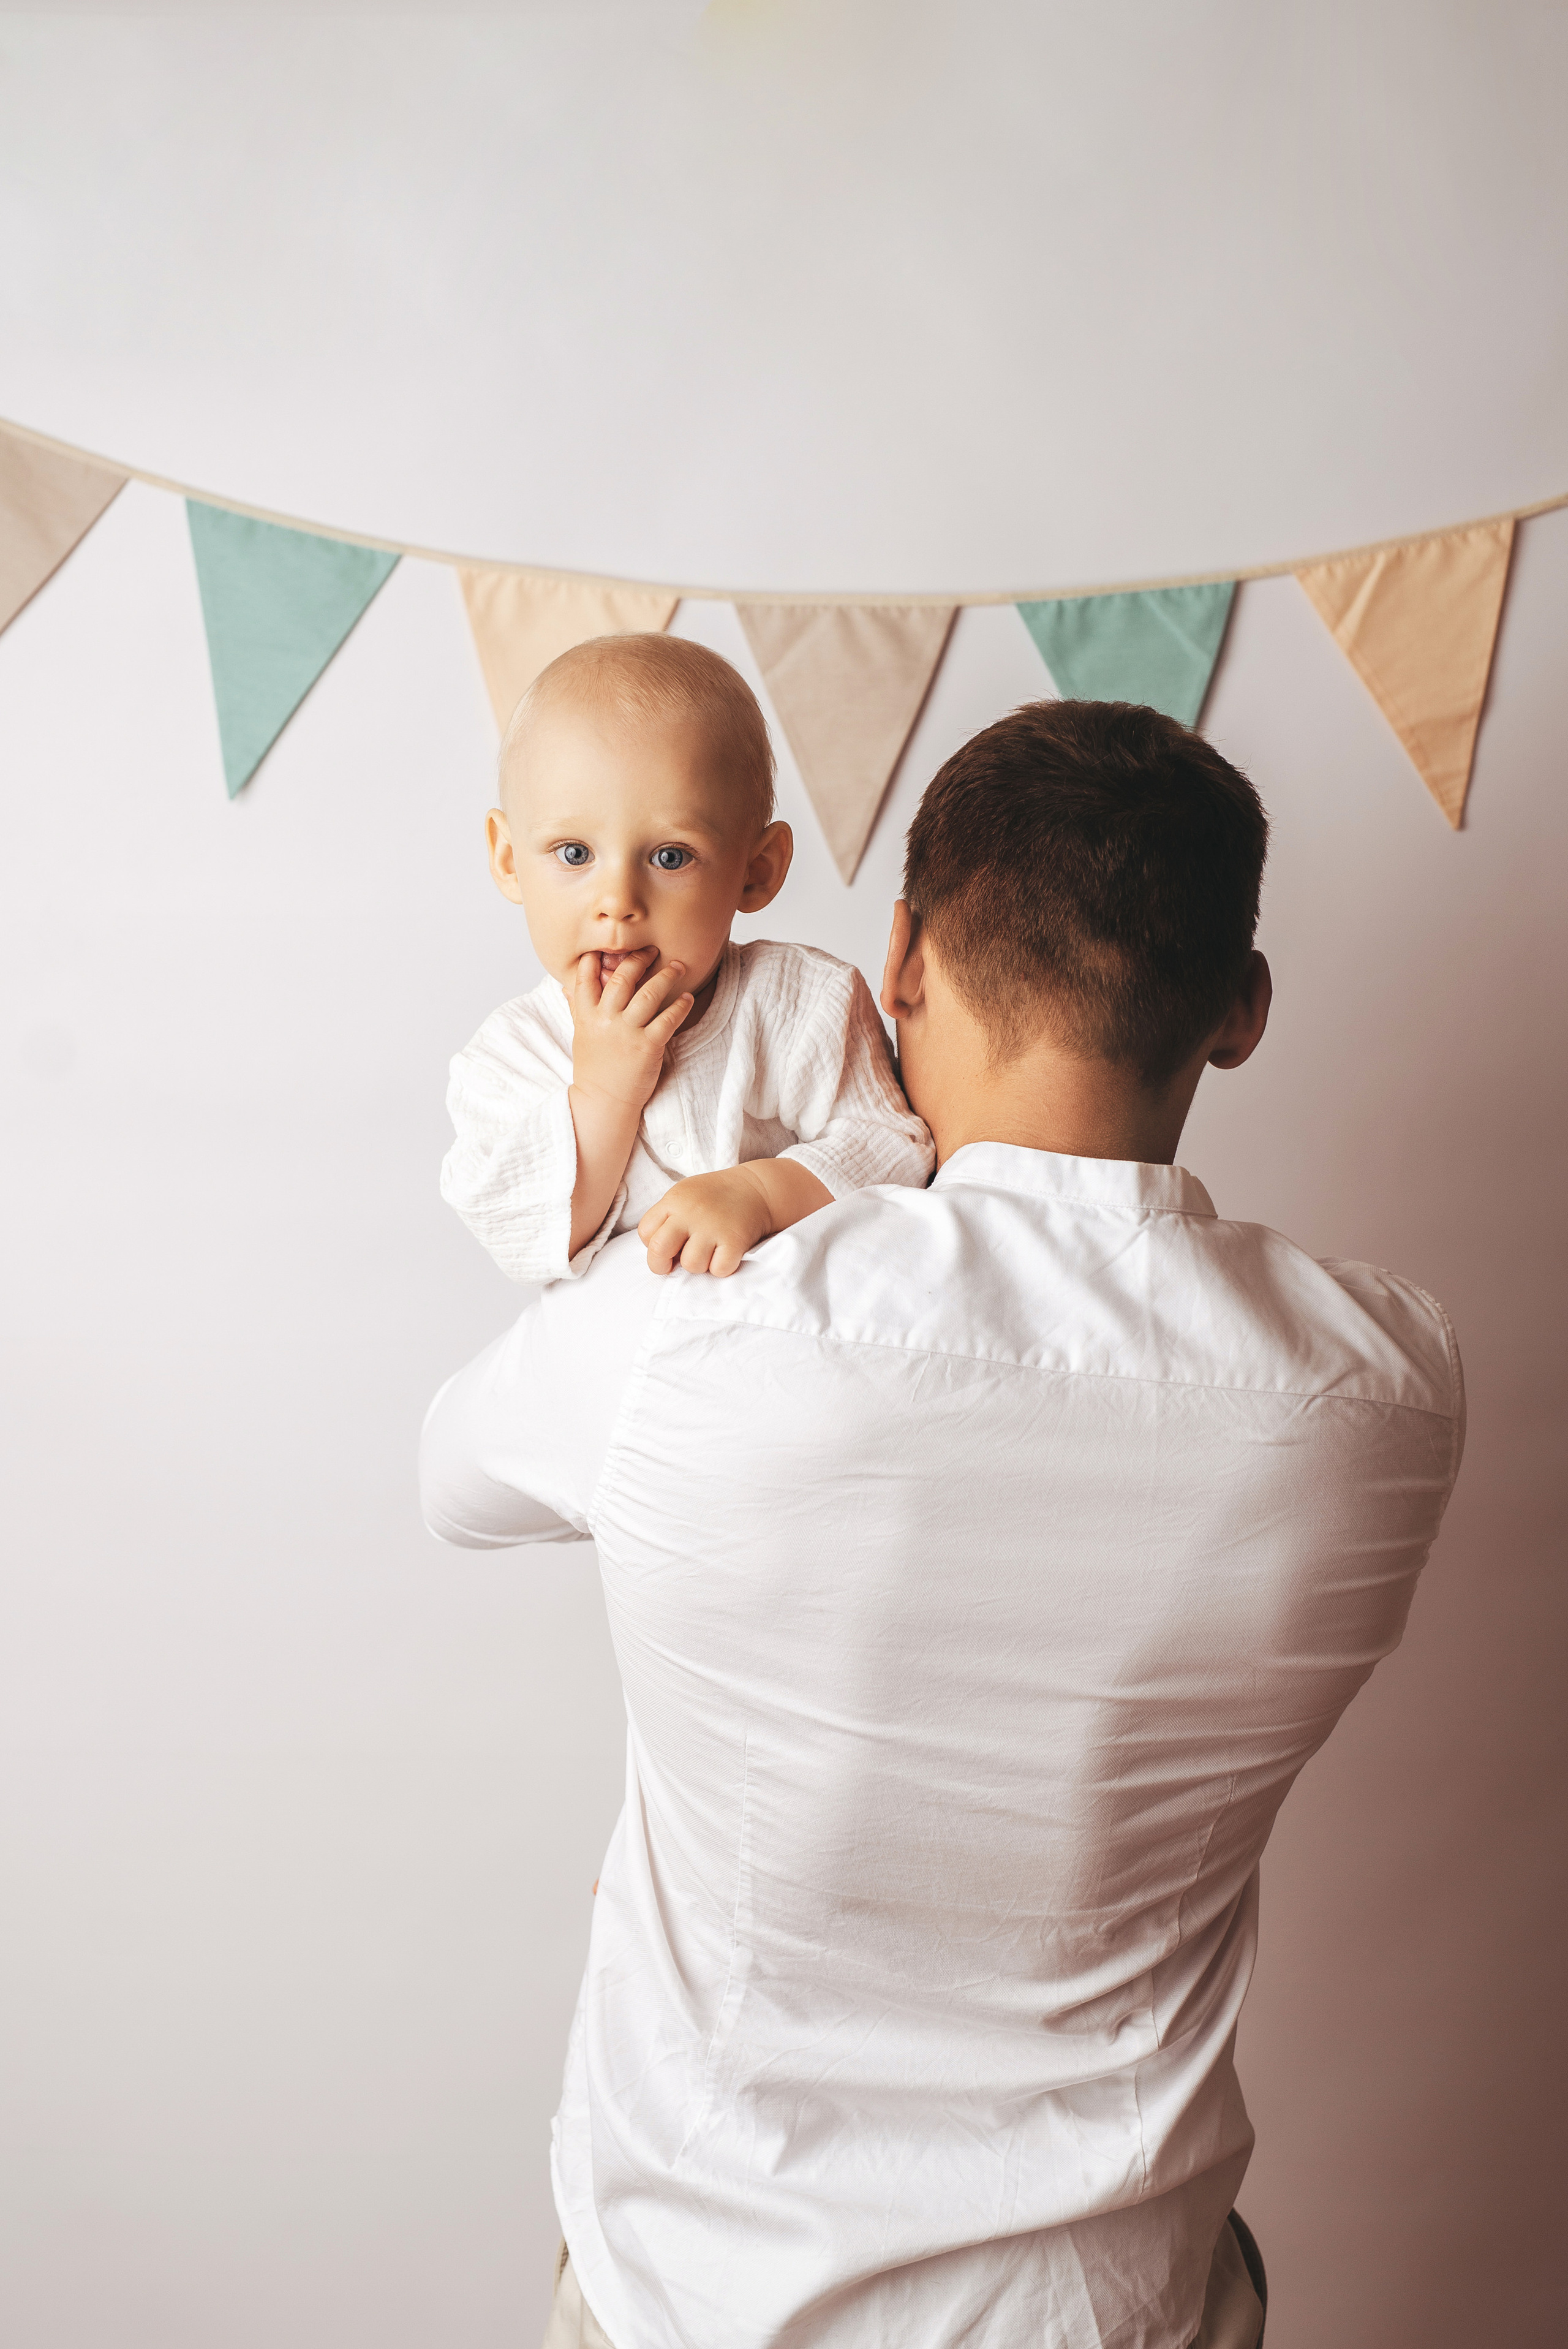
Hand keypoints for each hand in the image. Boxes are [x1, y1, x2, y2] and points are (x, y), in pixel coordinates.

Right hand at [568, 948, 692, 1115]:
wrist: (603, 1102)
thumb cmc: (594, 1069)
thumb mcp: (581, 1035)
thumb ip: (577, 1009)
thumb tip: (566, 987)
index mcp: (586, 1016)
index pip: (586, 977)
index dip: (595, 958)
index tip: (608, 946)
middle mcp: (605, 1020)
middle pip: (622, 978)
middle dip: (638, 960)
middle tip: (652, 950)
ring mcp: (627, 1032)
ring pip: (648, 994)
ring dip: (666, 976)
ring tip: (678, 967)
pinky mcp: (648, 1046)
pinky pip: (668, 1019)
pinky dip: (680, 1006)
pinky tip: (687, 998)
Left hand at [638, 1167, 774, 1276]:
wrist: (756, 1188)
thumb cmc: (714, 1197)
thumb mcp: (684, 1195)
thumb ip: (667, 1218)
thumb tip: (657, 1254)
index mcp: (674, 1201)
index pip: (645, 1232)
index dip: (652, 1244)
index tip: (668, 1244)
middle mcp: (690, 1213)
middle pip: (658, 1249)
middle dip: (661, 1264)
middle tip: (673, 1263)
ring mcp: (713, 1227)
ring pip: (690, 1265)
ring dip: (699, 1264)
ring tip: (708, 1250)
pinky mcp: (735, 1240)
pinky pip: (718, 1270)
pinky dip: (721, 1267)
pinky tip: (725, 1253)